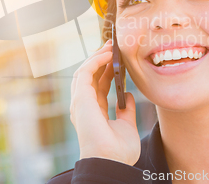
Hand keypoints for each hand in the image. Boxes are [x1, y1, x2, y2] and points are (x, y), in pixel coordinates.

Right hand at [70, 39, 140, 165]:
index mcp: (93, 113)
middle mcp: (84, 106)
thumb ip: (126, 111)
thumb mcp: (127, 127)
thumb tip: (128, 96)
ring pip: (84, 71)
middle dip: (100, 60)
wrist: (111, 160)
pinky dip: (95, 60)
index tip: (118, 61)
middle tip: (113, 47)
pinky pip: (86, 72)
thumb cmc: (118, 151)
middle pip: (90, 76)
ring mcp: (80, 102)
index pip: (98, 86)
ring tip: (111, 46)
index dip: (107, 72)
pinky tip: (108, 54)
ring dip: (97, 56)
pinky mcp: (80, 97)